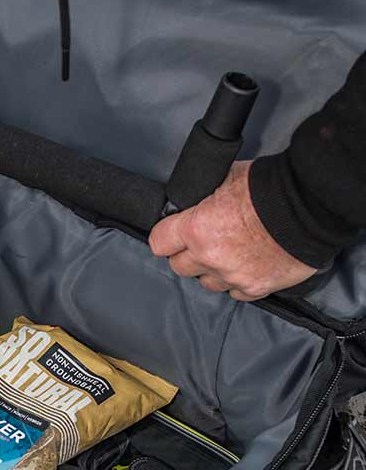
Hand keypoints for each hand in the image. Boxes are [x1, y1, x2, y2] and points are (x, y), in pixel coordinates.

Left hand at [149, 161, 316, 301]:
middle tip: (203, 242)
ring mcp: (232, 276)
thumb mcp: (226, 177)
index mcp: (196, 228)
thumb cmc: (268, 187)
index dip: (165, 236)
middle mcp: (210, 257)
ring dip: (212, 270)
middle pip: (180, 266)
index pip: (159, 242)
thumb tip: (194, 200)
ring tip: (229, 252)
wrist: (310, 206)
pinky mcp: (255, 288)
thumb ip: (204, 196)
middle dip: (187, 254)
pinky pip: (235, 292)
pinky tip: (248, 264)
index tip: (171, 234)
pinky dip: (238, 281)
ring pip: (207, 283)